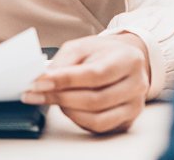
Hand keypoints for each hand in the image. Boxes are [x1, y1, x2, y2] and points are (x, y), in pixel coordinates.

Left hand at [21, 33, 150, 134]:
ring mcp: (134, 105)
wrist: (126, 60)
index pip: (95, 74)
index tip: (40, 82)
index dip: (65, 80)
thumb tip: (42, 79)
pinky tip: (67, 108)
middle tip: (36, 92)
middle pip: (95, 99)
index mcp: (128, 59)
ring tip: (52, 98)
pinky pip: (99, 126)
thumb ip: (63, 61)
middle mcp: (137, 84)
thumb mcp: (83, 47)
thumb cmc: (103, 53)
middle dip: (60, 97)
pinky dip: (78, 119)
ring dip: (67, 110)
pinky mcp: (127, 120)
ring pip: (96, 117)